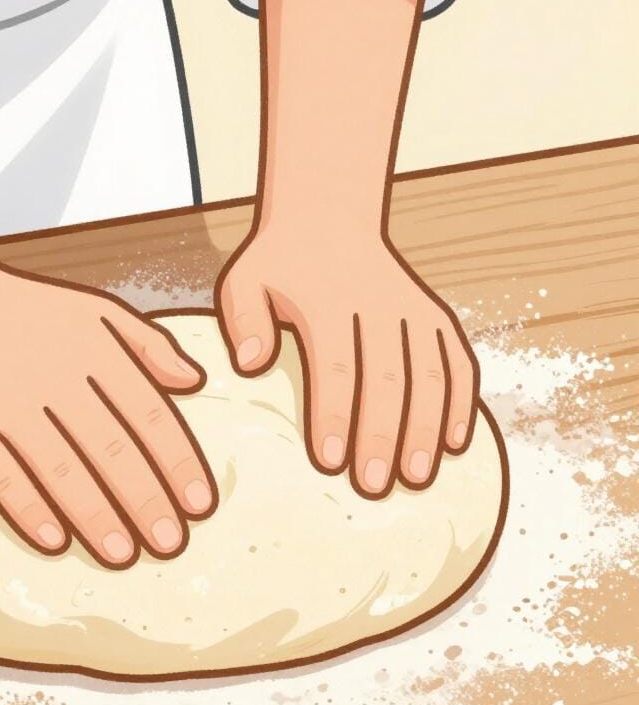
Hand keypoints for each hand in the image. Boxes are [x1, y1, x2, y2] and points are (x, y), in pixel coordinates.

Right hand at [0, 265, 216, 566]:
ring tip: (122, 555)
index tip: (200, 504)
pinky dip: (30, 510)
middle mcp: (54, 377)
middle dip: (145, 500)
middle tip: (170, 544)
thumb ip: (148, 343)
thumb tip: (195, 381)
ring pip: (61, 469)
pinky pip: (2, 476)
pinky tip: (55, 542)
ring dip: (96, 516)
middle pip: (111, 448)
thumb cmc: (23, 308)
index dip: (178, 462)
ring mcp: (6, 403)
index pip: (149, 413)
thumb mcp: (93, 310)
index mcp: (93, 348)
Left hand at [216, 231, 478, 497]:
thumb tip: (250, 362)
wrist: (327, 218)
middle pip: (386, 378)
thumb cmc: (278, 265)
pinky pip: (457, 361)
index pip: (335, 366)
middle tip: (374, 486)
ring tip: (418, 478)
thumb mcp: (244, 280)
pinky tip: (455, 444)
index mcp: (328, 303)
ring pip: (429, 374)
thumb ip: (244, 320)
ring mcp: (413, 310)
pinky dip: (461, 402)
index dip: (335, 415)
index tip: (331, 461)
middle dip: (382, 435)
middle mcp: (379, 305)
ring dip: (426, 428)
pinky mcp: (435, 317)